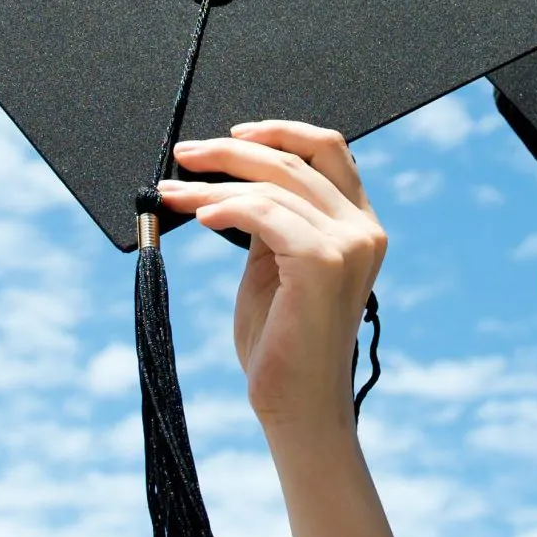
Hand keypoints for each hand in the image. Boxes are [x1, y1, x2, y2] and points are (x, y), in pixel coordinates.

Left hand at [153, 122, 381, 439]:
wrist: (294, 405)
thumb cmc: (280, 342)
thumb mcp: (274, 265)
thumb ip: (270, 220)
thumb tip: (228, 179)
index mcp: (360, 224)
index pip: (329, 150)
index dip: (280, 131)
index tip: (232, 134)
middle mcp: (364, 229)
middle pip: (295, 159)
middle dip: (231, 151)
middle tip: (183, 155)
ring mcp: (350, 244)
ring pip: (271, 184)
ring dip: (212, 183)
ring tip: (171, 194)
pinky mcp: (324, 261)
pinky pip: (263, 213)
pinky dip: (225, 207)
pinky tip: (200, 215)